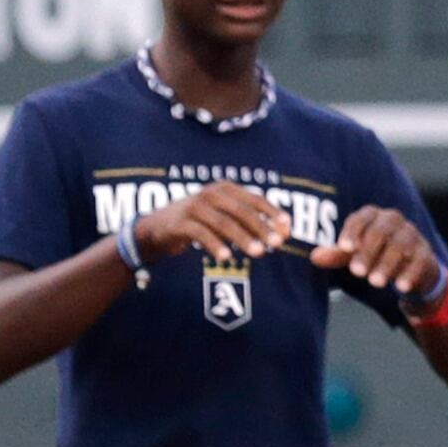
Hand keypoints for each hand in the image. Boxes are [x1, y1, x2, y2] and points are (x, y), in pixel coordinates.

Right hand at [129, 182, 293, 262]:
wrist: (159, 228)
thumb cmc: (201, 222)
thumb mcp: (226, 218)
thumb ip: (251, 222)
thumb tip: (283, 234)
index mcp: (226, 189)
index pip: (254, 199)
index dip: (273, 212)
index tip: (288, 228)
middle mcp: (211, 193)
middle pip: (242, 211)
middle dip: (262, 227)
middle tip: (277, 244)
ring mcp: (194, 206)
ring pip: (224, 222)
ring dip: (243, 238)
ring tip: (259, 253)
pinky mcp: (180, 222)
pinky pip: (201, 234)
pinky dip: (215, 245)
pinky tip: (226, 257)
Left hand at [312, 204, 441, 295]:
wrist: (410, 268)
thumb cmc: (377, 255)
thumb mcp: (355, 254)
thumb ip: (337, 255)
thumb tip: (315, 257)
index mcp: (374, 216)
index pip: (362, 218)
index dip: (353, 231)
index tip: (344, 248)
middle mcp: (394, 221)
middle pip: (382, 231)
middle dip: (368, 252)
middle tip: (356, 273)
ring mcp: (412, 235)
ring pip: (401, 245)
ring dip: (387, 264)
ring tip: (374, 282)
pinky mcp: (426, 253)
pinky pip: (419, 261)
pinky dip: (410, 273)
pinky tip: (400, 287)